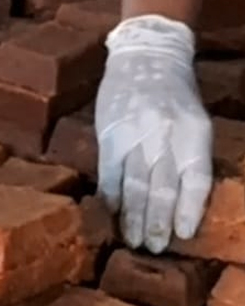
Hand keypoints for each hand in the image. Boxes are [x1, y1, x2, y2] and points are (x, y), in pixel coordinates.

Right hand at [96, 15, 213, 252]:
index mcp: (194, 134)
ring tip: (134, 240)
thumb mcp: (195, 121)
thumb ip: (190, 156)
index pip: (195, 181)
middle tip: (154, 249)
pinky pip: (110, 172)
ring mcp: (135, 136)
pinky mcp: (110, 134)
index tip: (182, 234)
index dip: (188, 210)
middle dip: (158, 223)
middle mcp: (164, 137)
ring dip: (133, 217)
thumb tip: (183, 201)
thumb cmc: (175, 93)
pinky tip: (111, 212)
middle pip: (161, 189)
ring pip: (134, 186)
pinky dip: (110, 195)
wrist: (144, 56)